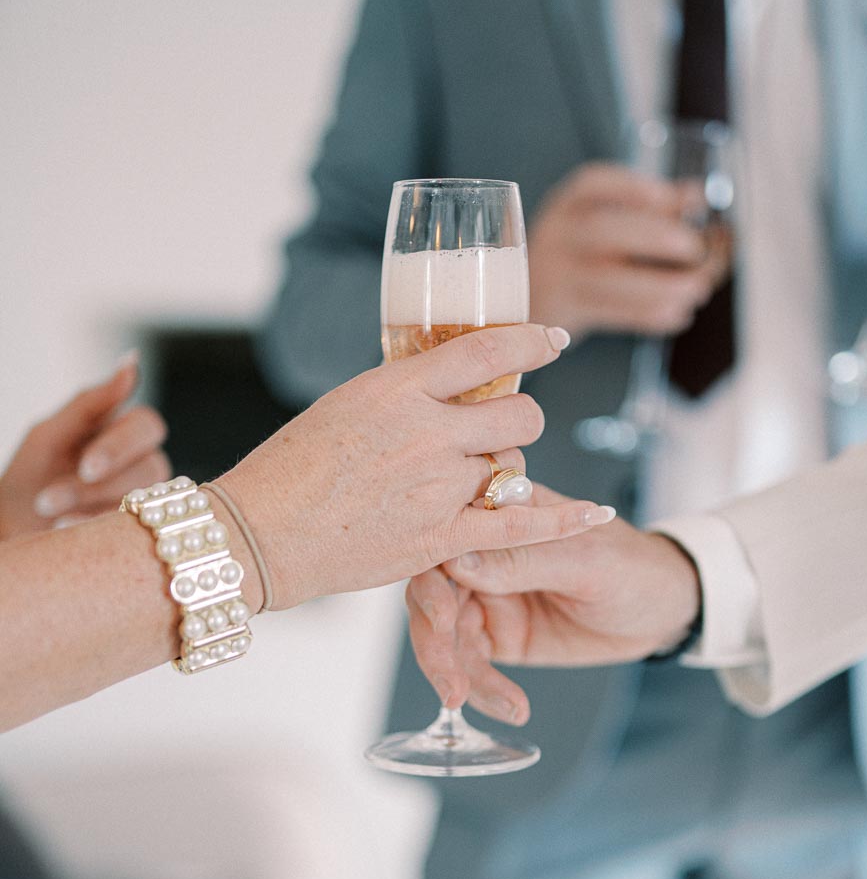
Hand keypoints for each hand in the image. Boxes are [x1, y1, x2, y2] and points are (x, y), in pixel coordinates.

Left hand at [0, 354, 169, 539]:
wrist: (13, 529)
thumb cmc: (30, 478)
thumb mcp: (50, 434)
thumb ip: (91, 402)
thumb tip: (133, 360)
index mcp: (123, 433)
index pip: (147, 426)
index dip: (120, 447)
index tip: (85, 467)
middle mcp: (143, 465)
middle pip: (153, 465)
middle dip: (105, 483)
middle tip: (61, 496)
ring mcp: (146, 501)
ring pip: (146, 500)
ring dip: (91, 506)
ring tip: (49, 512)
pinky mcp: (140, 532)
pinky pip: (134, 530)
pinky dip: (95, 527)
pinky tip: (64, 527)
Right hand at [218, 326, 611, 609]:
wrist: (256, 535)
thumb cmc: (289, 469)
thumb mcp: (344, 406)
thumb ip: (401, 396)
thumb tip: (441, 386)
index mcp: (398, 388)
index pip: (487, 349)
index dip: (530, 340)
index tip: (552, 339)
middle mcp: (426, 433)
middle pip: (518, 413)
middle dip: (521, 418)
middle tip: (503, 430)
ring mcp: (436, 488)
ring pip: (514, 467)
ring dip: (508, 469)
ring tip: (477, 479)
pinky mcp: (439, 539)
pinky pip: (520, 527)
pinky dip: (564, 521)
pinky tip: (598, 515)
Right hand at [407, 485, 700, 722]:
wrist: (662, 611)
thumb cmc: (633, 568)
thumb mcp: (586, 562)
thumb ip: (523, 561)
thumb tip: (458, 562)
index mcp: (502, 517)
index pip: (449, 537)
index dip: (433, 575)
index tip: (444, 615)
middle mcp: (483, 554)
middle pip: (432, 592)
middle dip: (433, 637)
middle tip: (449, 676)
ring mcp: (486, 597)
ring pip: (443, 635)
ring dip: (451, 670)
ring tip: (466, 699)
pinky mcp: (496, 637)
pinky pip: (471, 665)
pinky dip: (482, 690)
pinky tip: (511, 707)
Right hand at [527, 163, 725, 340]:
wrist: (523, 301)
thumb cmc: (576, 255)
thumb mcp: (601, 221)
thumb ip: (649, 207)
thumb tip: (696, 195)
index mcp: (567, 205)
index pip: (592, 184)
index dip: (635, 189)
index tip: (673, 198)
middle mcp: (558, 236)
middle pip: (602, 231)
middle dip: (656, 238)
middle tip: (695, 249)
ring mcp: (558, 277)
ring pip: (608, 281)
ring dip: (661, 287)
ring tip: (696, 289)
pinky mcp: (566, 313)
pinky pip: (611, 315)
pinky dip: (650, 316)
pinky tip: (677, 313)